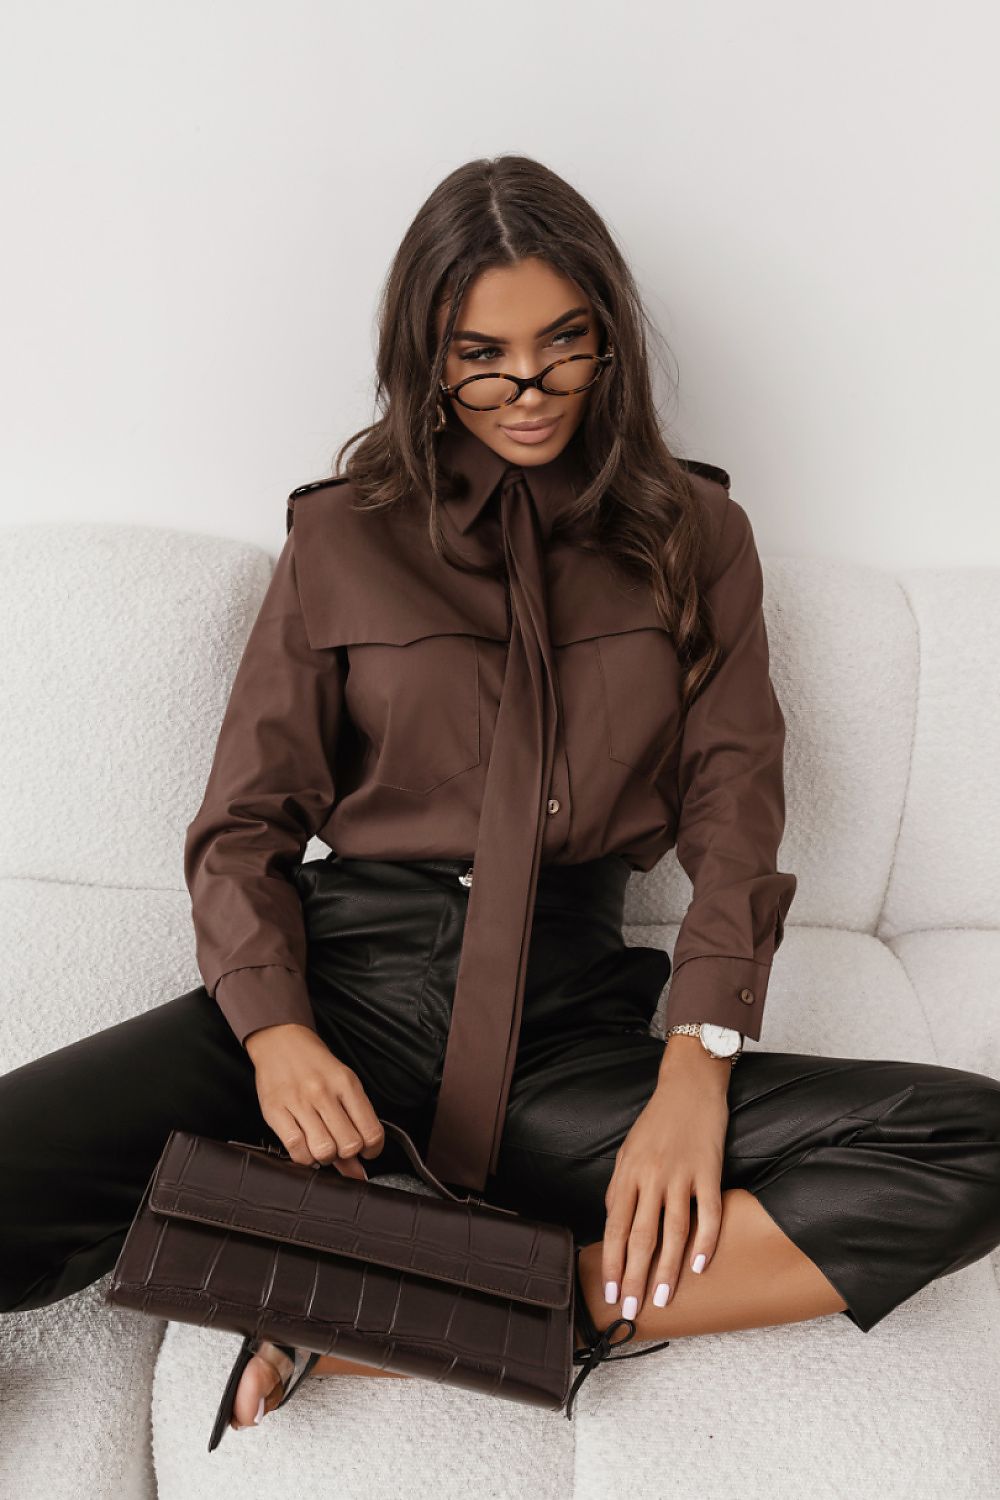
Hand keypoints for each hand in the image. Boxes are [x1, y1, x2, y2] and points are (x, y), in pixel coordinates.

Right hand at [244, 1023, 384, 1178]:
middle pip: (348, 1145)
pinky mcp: (275, 1111)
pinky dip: (304, 1157)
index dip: (372, 1150)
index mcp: (346, 1084)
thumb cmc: (315, 1066)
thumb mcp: (342, 1085)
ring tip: (322, 1147)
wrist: (282, 1042)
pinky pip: (296, 1149)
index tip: (366, 1151)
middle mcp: (324, 1092)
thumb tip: (358, 1169)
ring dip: (325, 1157)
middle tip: (340, 1147)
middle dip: (347, 1155)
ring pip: (324, 1150)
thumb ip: (354, 1123)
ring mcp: (298, 1102)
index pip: (371, 1131)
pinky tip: (305, 1147)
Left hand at [602, 1039, 730, 1319]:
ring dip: (668, 1270)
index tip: (611, 1293)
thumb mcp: (628, 1152)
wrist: (688, 1086)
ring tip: (664, 1299)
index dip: (612, 1263)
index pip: (615, 1228)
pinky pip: (708, 1212)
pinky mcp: (709, 1170)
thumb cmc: (657, 1122)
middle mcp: (651, 1177)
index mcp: (627, 1174)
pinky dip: (706, 1241)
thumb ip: (621, 1189)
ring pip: (673, 1231)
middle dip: (635, 1277)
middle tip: (632, 1309)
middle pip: (641, 1236)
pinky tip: (701, 1266)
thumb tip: (615, 1226)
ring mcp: (681, 1174)